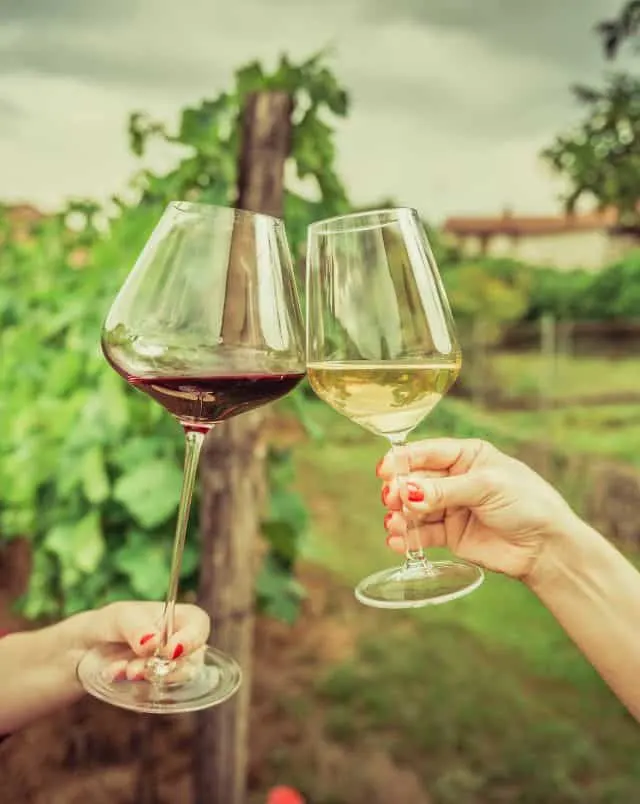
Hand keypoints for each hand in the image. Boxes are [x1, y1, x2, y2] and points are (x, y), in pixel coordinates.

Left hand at [75, 601, 209, 680]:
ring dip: (148, 677)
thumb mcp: (119, 617)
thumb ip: (136, 627)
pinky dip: (135, 687)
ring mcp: (170, 669)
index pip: (199, 625)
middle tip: (134, 668)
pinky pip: (155, 693)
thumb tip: (153, 643)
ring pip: (174, 679)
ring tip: (120, 670)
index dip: (192, 639)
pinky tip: (113, 675)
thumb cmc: (109, 624)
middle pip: (191, 658)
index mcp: (179, 618)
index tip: (170, 651)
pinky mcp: (157, 688)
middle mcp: (180, 644)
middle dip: (164, 666)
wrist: (84, 650)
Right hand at [379, 438, 581, 581]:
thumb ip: (444, 491)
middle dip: (400, 490)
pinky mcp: (450, 534)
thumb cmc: (527, 504)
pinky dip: (407, 538)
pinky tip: (397, 542)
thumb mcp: (486, 488)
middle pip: (415, 480)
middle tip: (392, 500)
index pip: (427, 452)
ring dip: (400, 516)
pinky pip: (422, 534)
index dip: (403, 460)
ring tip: (394, 524)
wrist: (547, 548)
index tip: (384, 469)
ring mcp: (451, 507)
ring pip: (414, 508)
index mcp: (466, 456)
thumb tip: (407, 492)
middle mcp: (455, 479)